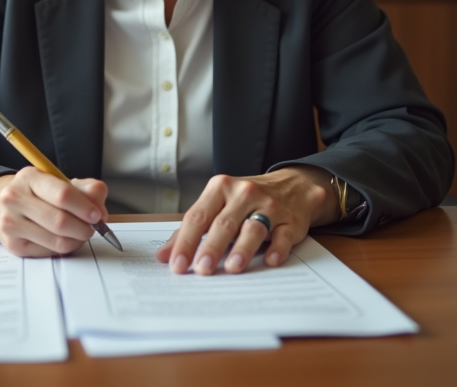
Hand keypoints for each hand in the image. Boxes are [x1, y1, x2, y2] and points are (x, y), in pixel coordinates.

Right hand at [0, 167, 109, 257]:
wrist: (7, 208)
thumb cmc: (41, 195)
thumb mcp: (62, 183)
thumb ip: (86, 189)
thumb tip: (99, 206)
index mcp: (29, 177)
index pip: (63, 194)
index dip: (85, 207)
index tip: (98, 215)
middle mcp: (14, 199)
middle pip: (60, 221)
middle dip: (84, 228)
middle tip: (93, 228)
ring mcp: (10, 223)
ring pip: (56, 240)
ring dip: (77, 240)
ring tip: (80, 233)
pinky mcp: (13, 245)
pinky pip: (49, 252)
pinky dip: (64, 248)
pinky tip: (64, 239)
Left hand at [156, 166, 336, 274]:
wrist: (292, 186)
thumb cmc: (246, 200)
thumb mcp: (218, 205)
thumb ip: (192, 229)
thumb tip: (164, 256)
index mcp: (219, 188)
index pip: (198, 216)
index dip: (186, 241)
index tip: (177, 264)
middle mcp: (243, 194)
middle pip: (223, 223)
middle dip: (211, 247)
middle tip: (202, 268)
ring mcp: (268, 206)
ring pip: (253, 227)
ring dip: (242, 248)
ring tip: (232, 267)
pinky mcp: (290, 221)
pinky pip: (283, 235)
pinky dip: (277, 248)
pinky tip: (270, 260)